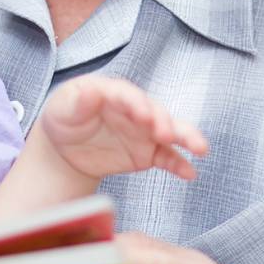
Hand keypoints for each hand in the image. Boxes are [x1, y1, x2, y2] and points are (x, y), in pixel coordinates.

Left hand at [37, 77, 208, 182]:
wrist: (66, 147)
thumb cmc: (65, 117)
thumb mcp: (63, 106)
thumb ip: (78, 100)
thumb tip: (89, 90)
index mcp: (113, 92)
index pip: (128, 95)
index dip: (135, 103)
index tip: (141, 113)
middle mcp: (136, 108)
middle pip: (154, 111)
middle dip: (161, 121)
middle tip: (164, 133)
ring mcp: (145, 131)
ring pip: (170, 131)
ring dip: (186, 137)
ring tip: (200, 148)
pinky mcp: (149, 152)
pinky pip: (167, 158)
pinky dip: (180, 164)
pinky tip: (190, 173)